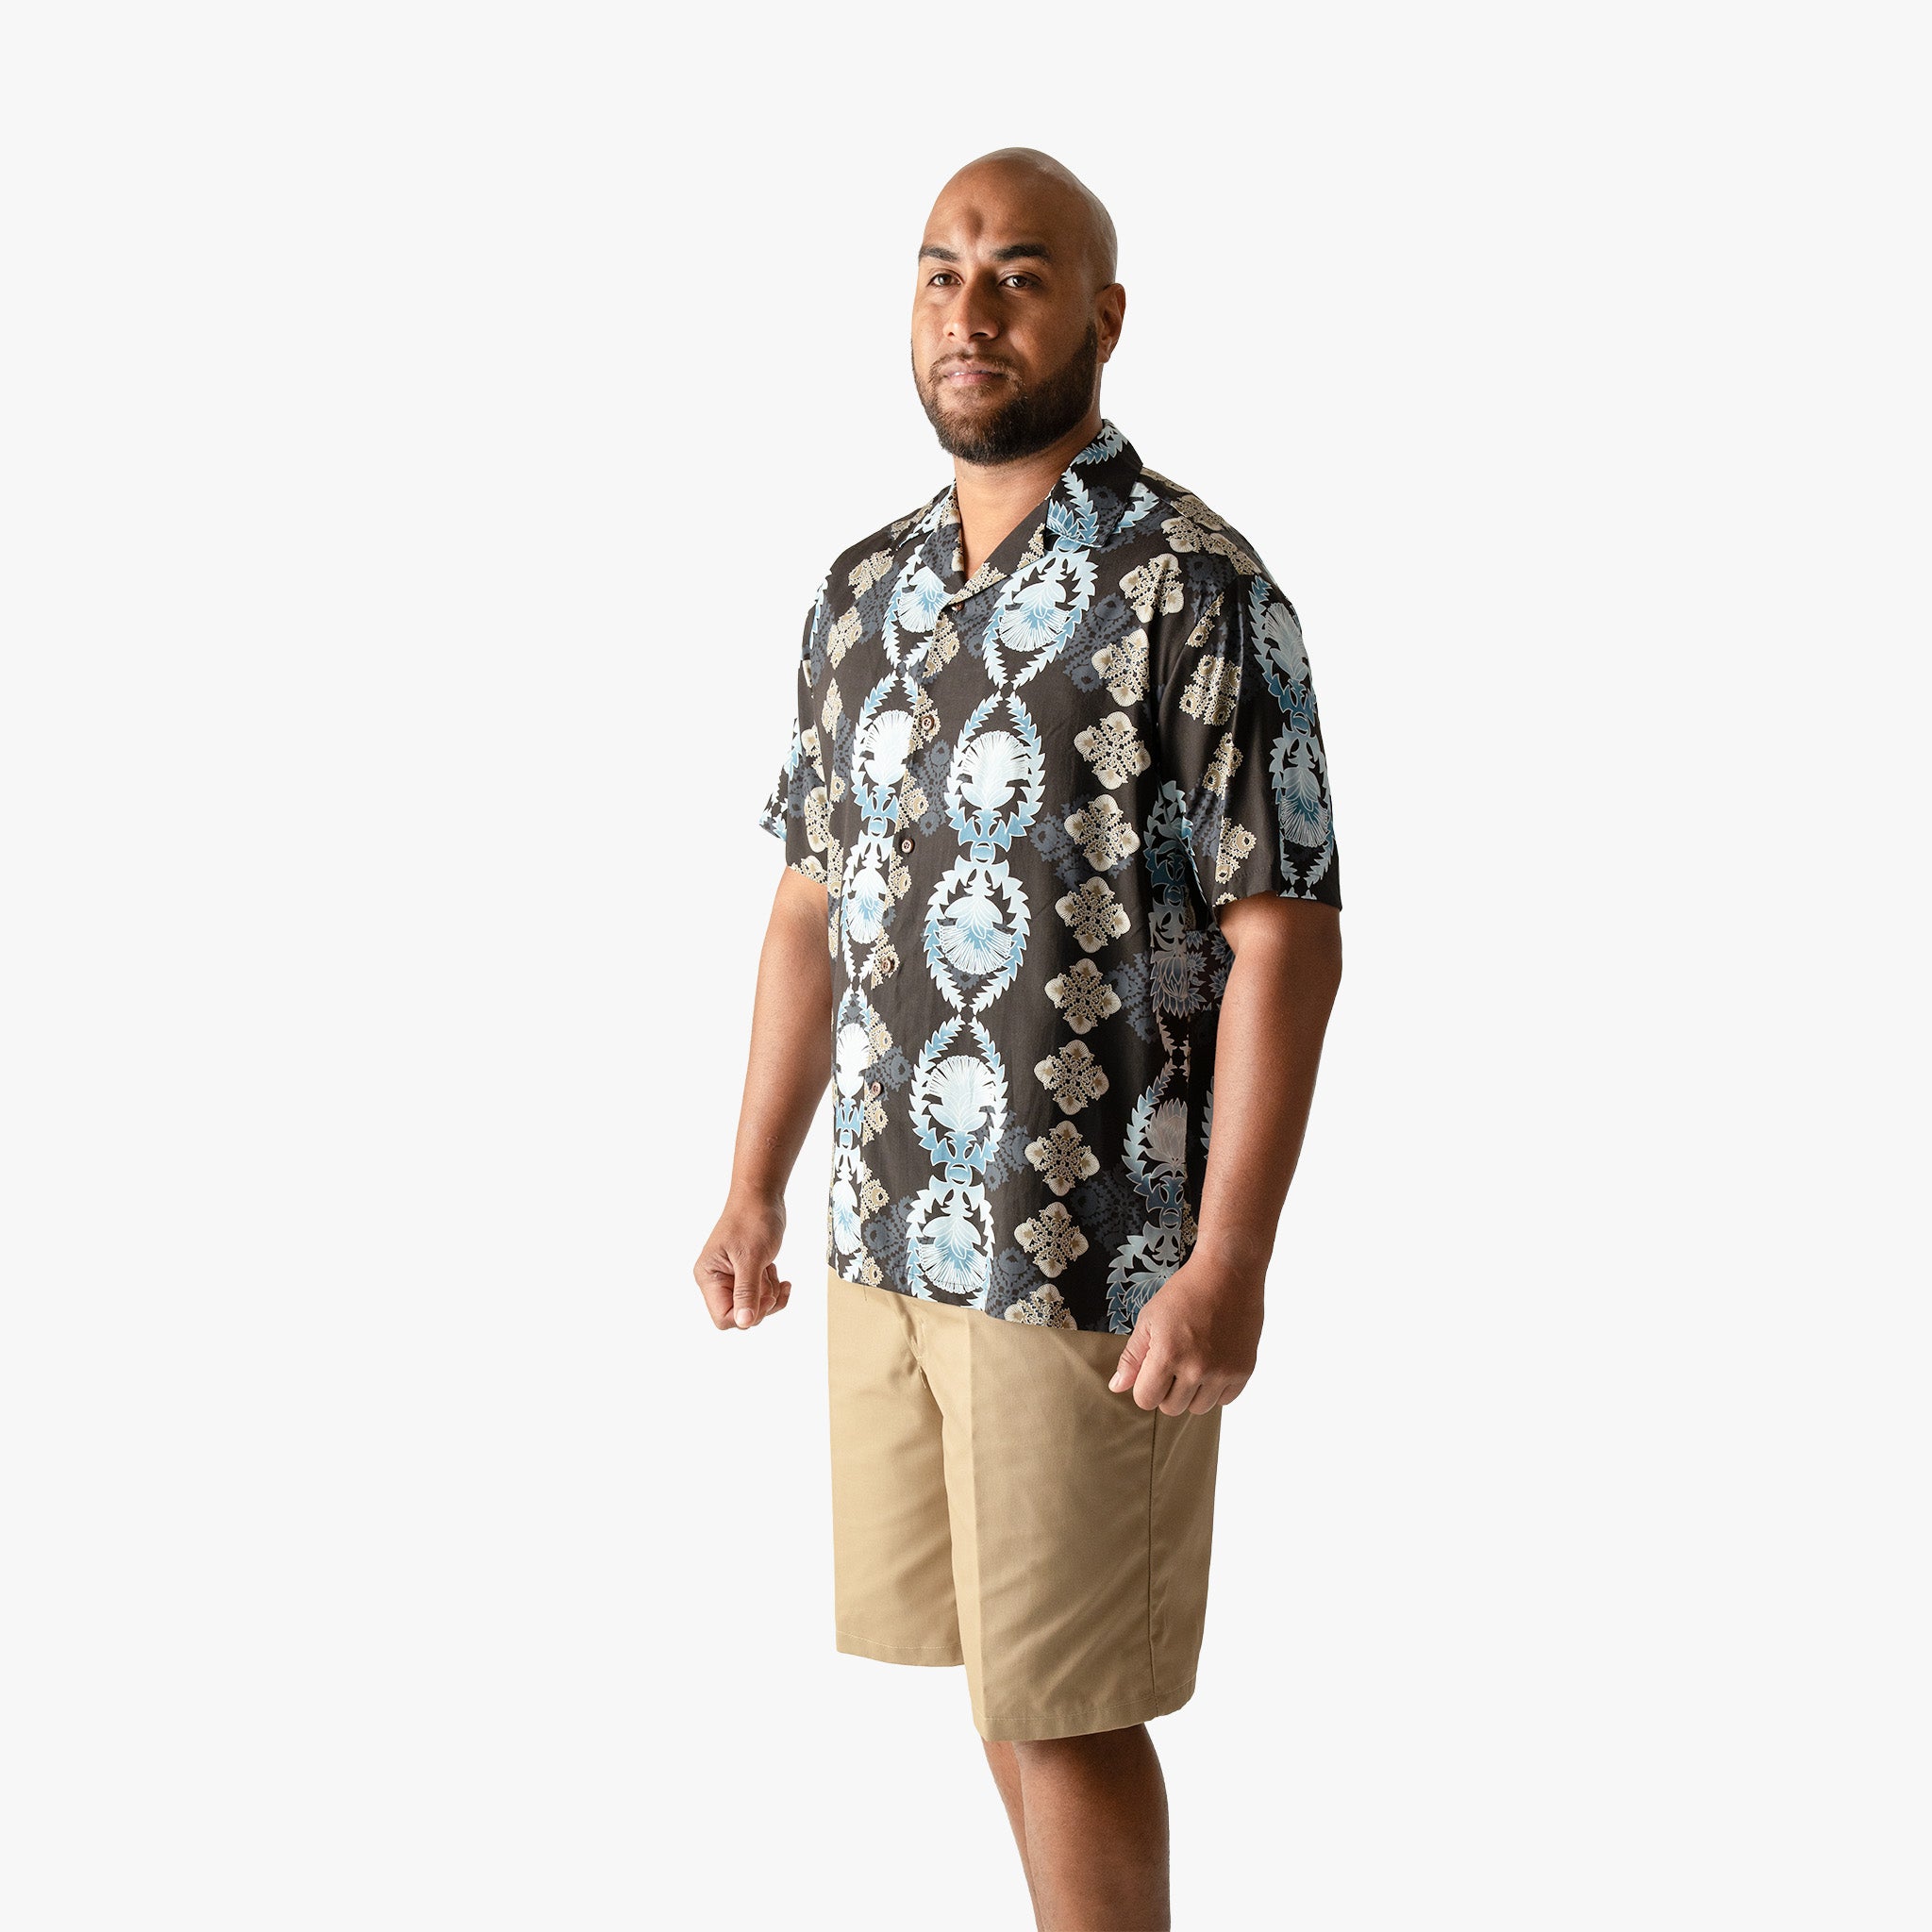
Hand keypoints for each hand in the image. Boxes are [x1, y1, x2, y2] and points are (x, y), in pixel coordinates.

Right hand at [693, 1192, 791, 1330]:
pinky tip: (778, 1272)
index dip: (747, 1313)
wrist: (762, 1197)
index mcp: (708, 1277)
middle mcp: (716, 1280)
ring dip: (769, 1292)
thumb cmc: (752, 1220)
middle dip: (761, 1301)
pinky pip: (761, 1296)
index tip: (763, 1295)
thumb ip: (746, 1292)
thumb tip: (744, 1322)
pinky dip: (773, 1287)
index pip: (723, 1318)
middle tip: (767, 1277)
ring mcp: (731, 1278)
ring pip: (754, 1307)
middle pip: (741, 1315)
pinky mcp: (746, 1274)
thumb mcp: (751, 1258)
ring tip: (770, 1268)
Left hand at [1107, 1254, 1262, 1413]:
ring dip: (1192, 1392)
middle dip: (1167, 1390)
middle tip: (1174, 1362)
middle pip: (1172, 1408)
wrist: (1228, 1272)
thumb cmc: (1185, 1291)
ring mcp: (1223, 1371)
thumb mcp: (1149, 1319)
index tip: (1152, 1370)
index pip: (1146, 1400)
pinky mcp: (1244, 1370)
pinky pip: (1225, 1399)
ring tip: (1194, 1362)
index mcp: (1168, 1354)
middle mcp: (1197, 1368)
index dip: (1144, 1387)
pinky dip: (1217, 1388)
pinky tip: (1214, 1362)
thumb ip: (1132, 1357)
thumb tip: (1117, 1387)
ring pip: (1199, 1408)